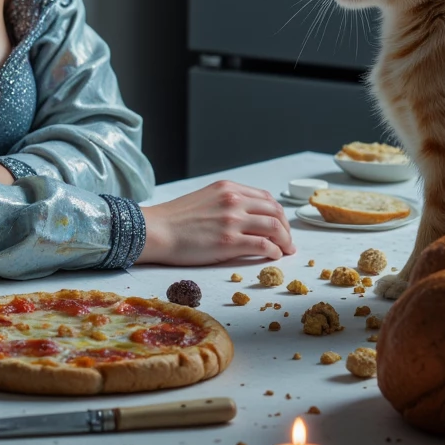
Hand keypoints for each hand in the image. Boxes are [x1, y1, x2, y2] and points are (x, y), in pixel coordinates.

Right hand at [135, 179, 295, 265]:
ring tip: (286, 250)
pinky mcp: (229, 241)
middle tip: (288, 241)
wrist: (156, 231)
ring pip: (273, 227)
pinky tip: (274, 257)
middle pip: (274, 211)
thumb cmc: (174, 219)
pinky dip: (274, 251)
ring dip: (284, 240)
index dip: (277, 213)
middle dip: (285, 227)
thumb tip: (247, 217)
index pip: (265, 198)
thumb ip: (227, 203)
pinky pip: (263, 245)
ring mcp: (232, 220)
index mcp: (228, 188)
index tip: (280, 225)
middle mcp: (233, 200)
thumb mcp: (205, 199)